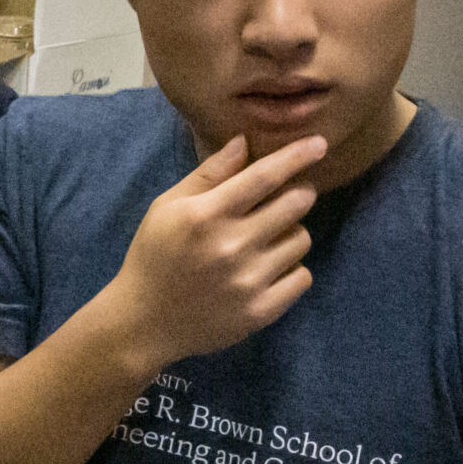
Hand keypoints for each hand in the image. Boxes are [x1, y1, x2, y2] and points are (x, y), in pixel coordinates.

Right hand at [104, 134, 324, 366]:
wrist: (143, 322)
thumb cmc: (153, 256)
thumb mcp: (167, 208)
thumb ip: (207, 175)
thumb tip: (244, 142)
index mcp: (205, 215)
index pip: (263, 176)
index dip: (296, 155)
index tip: (319, 143)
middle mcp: (231, 245)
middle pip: (295, 203)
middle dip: (299, 192)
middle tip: (287, 197)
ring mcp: (249, 281)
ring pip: (302, 239)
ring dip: (291, 232)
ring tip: (267, 239)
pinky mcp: (261, 311)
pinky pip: (302, 276)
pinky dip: (291, 269)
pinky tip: (267, 270)